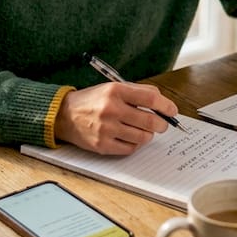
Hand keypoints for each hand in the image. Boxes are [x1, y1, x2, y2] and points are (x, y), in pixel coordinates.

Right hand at [54, 81, 177, 154]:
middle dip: (162, 124)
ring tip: (142, 130)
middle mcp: (111, 109)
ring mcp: (106, 129)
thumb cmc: (92, 101)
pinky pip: (130, 148)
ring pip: (143, 137)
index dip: (166, 106)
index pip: (150, 98)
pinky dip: (135, 144)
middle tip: (162, 124)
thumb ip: (137, 91)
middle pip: (150, 121)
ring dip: (148, 134)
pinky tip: (129, 137)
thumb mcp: (112, 87)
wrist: (64, 115)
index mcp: (115, 91)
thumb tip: (161, 101)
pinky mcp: (102, 145)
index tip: (172, 111)